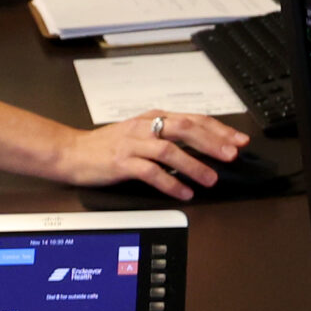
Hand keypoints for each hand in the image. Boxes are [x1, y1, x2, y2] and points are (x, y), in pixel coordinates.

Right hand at [57, 111, 249, 198]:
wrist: (71, 152)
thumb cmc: (107, 145)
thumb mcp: (140, 133)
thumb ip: (167, 136)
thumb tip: (201, 146)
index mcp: (153, 117)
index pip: (193, 119)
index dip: (218, 129)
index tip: (239, 140)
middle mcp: (145, 127)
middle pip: (184, 129)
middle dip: (212, 142)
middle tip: (231, 155)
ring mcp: (133, 144)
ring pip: (169, 150)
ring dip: (193, 165)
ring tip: (211, 179)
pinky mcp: (122, 162)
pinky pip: (150, 172)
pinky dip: (170, 183)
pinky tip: (183, 193)